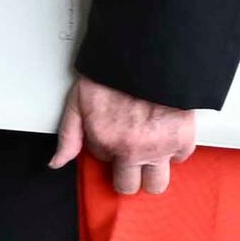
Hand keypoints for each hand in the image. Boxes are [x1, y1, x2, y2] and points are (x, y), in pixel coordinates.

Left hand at [49, 75, 199, 195]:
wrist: (153, 53)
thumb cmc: (116, 72)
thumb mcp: (79, 98)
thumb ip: (68, 134)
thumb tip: (57, 162)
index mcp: (104, 140)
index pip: (104, 162)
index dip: (109, 148)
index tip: (114, 135)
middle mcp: (130, 150)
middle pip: (128, 186)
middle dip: (128, 174)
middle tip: (132, 155)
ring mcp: (158, 148)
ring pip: (156, 185)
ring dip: (152, 174)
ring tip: (150, 155)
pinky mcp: (182, 140)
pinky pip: (179, 158)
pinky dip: (174, 149)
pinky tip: (166, 132)